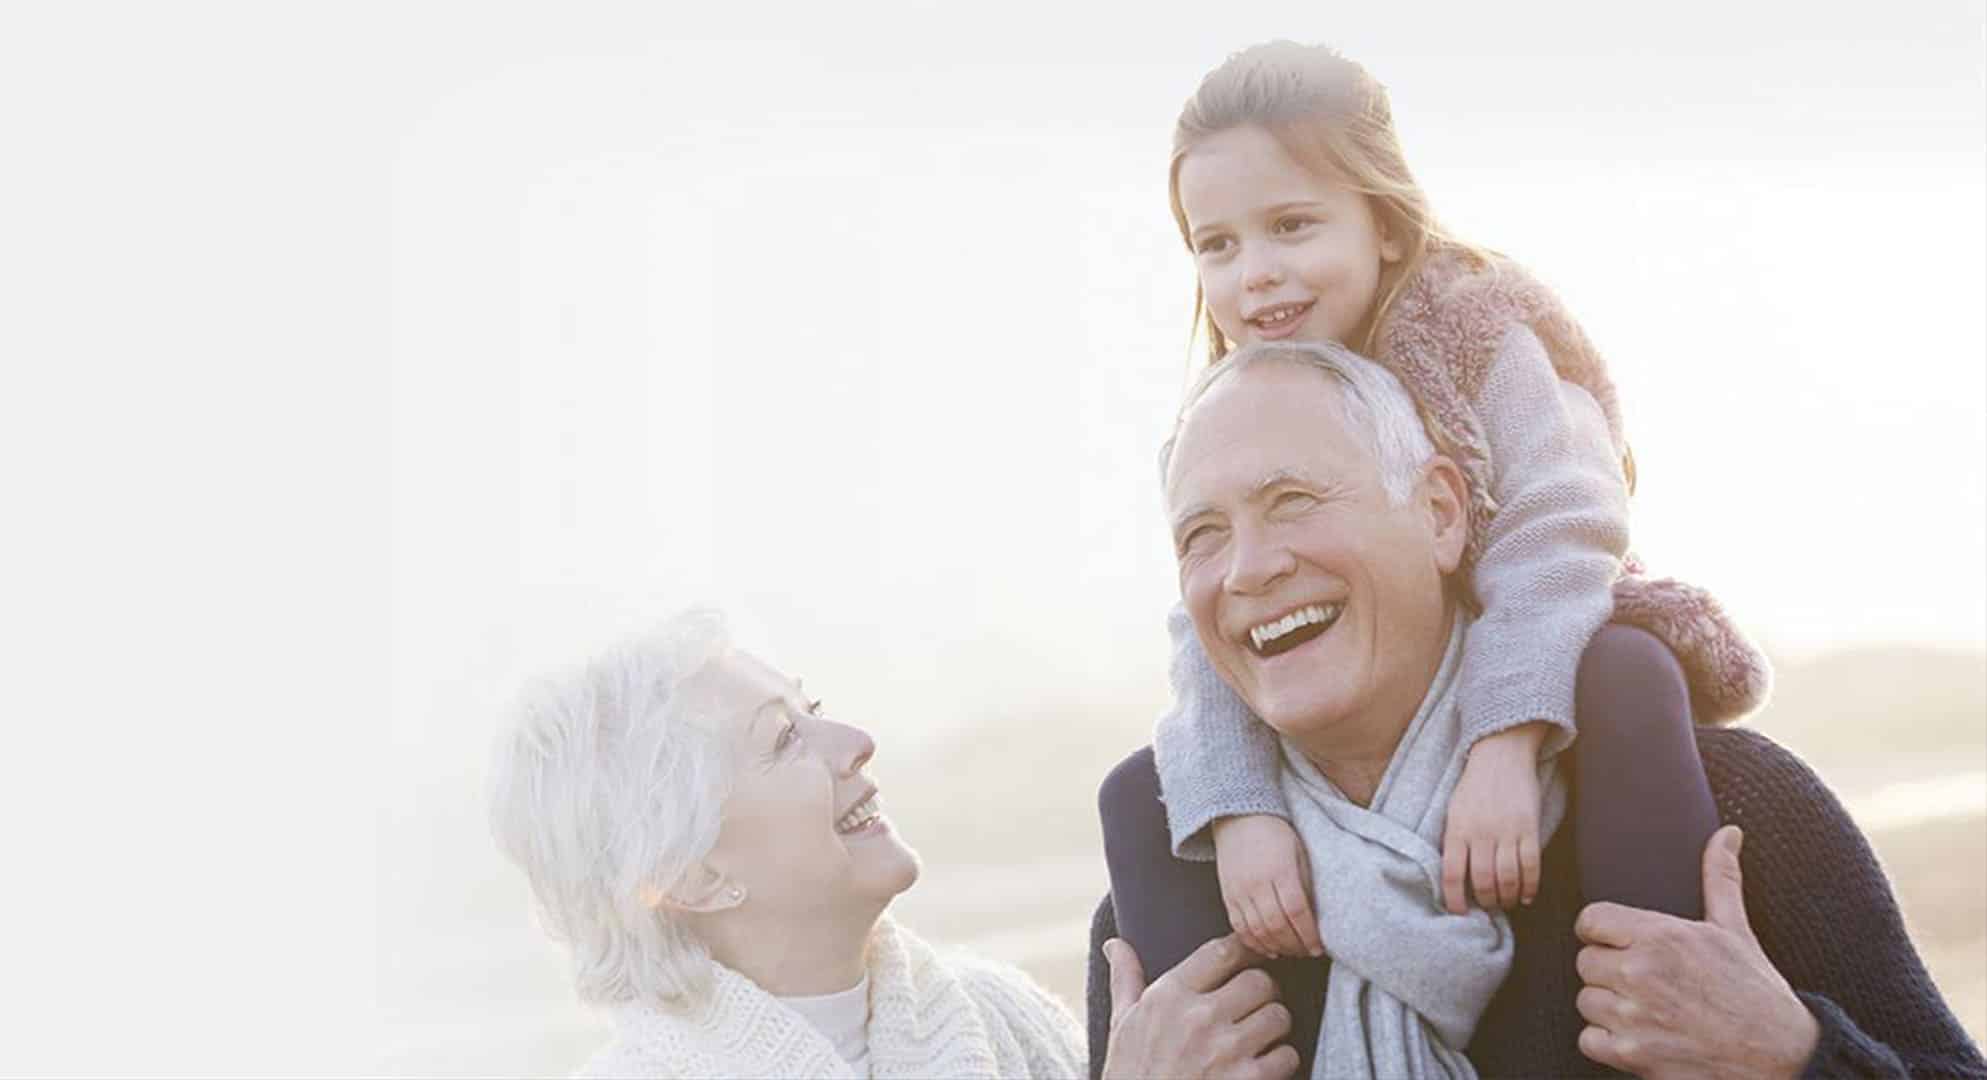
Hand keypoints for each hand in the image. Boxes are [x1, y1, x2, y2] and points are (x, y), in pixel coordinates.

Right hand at [1101, 934, 1300, 1079]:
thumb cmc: (1131, 1075)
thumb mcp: (1121, 1024)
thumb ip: (1126, 979)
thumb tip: (1116, 944)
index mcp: (1168, 996)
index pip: (1222, 951)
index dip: (1244, 949)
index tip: (1250, 956)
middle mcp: (1198, 1018)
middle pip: (1260, 981)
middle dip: (1263, 992)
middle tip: (1256, 1003)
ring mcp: (1225, 1051)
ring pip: (1278, 1016)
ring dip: (1275, 1026)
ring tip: (1261, 1035)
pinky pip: (1286, 1055)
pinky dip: (1282, 1060)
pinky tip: (1264, 1064)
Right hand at [1212, 815, 1323, 957]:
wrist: (1239, 817)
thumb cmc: (1274, 832)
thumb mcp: (1299, 852)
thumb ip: (1305, 883)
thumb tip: (1315, 916)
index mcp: (1280, 870)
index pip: (1297, 912)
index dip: (1308, 935)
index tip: (1318, 947)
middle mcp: (1257, 883)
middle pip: (1276, 926)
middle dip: (1295, 946)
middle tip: (1307, 952)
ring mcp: (1239, 891)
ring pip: (1257, 931)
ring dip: (1276, 947)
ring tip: (1290, 951)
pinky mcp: (1227, 895)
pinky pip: (1239, 927)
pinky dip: (1254, 942)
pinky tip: (1267, 948)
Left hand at [1441, 722, 1545, 912]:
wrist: (1500, 755)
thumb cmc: (1473, 786)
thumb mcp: (1453, 811)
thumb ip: (1454, 841)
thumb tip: (1454, 878)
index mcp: (1456, 829)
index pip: (1451, 874)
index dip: (1454, 899)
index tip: (1459, 912)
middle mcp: (1480, 832)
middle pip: (1483, 880)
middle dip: (1486, 901)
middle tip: (1488, 906)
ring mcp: (1506, 830)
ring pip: (1508, 877)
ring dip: (1508, 897)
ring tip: (1506, 902)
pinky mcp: (1529, 827)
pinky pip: (1531, 865)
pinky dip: (1530, 886)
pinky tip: (1527, 896)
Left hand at [1573, 825, 1820, 1078]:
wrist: (1782, 1056)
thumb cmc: (1757, 991)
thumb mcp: (1736, 930)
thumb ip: (1720, 878)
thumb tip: (1728, 833)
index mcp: (1661, 936)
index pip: (1590, 920)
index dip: (1603, 932)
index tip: (1621, 943)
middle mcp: (1640, 973)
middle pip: (1585, 962)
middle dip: (1608, 970)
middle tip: (1642, 979)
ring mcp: (1633, 1016)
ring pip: (1586, 1001)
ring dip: (1608, 1006)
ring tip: (1645, 1006)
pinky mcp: (1632, 1054)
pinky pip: (1588, 1040)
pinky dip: (1606, 1041)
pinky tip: (1638, 1034)